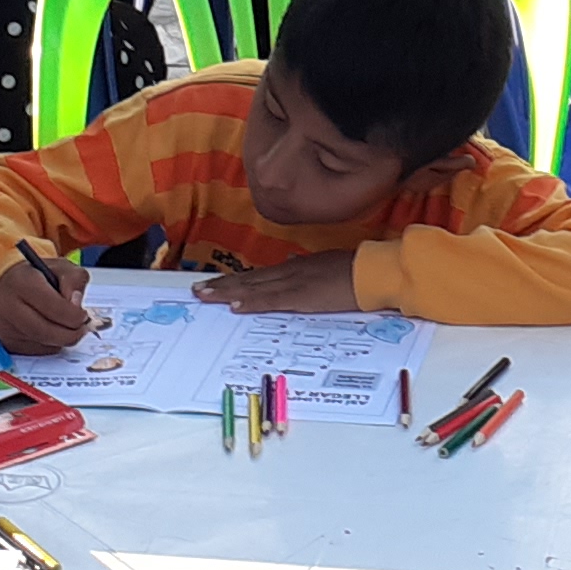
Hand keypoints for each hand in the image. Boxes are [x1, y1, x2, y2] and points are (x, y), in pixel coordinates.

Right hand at [0, 251, 95, 354]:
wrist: (4, 287)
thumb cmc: (35, 277)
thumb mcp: (59, 267)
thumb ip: (74, 280)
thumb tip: (76, 304)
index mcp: (22, 283)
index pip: (54, 308)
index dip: (75, 315)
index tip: (83, 315)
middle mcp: (9, 308)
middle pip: (48, 333)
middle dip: (72, 333)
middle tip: (82, 327)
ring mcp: (7, 329)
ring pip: (46, 345)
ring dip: (63, 339)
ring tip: (67, 325)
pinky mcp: (9, 344)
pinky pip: (39, 351)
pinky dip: (52, 345)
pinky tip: (51, 330)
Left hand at [195, 250, 361, 314]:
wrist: (373, 271)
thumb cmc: (357, 270)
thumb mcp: (327, 265)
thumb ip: (308, 267)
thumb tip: (294, 263)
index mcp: (296, 266)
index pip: (259, 275)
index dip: (236, 280)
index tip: (216, 283)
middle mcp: (289, 271)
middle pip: (249, 279)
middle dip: (222, 285)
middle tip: (197, 290)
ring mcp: (294, 282)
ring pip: (253, 288)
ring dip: (227, 292)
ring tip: (204, 295)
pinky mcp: (302, 296)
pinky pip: (271, 300)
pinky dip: (252, 302)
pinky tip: (235, 306)